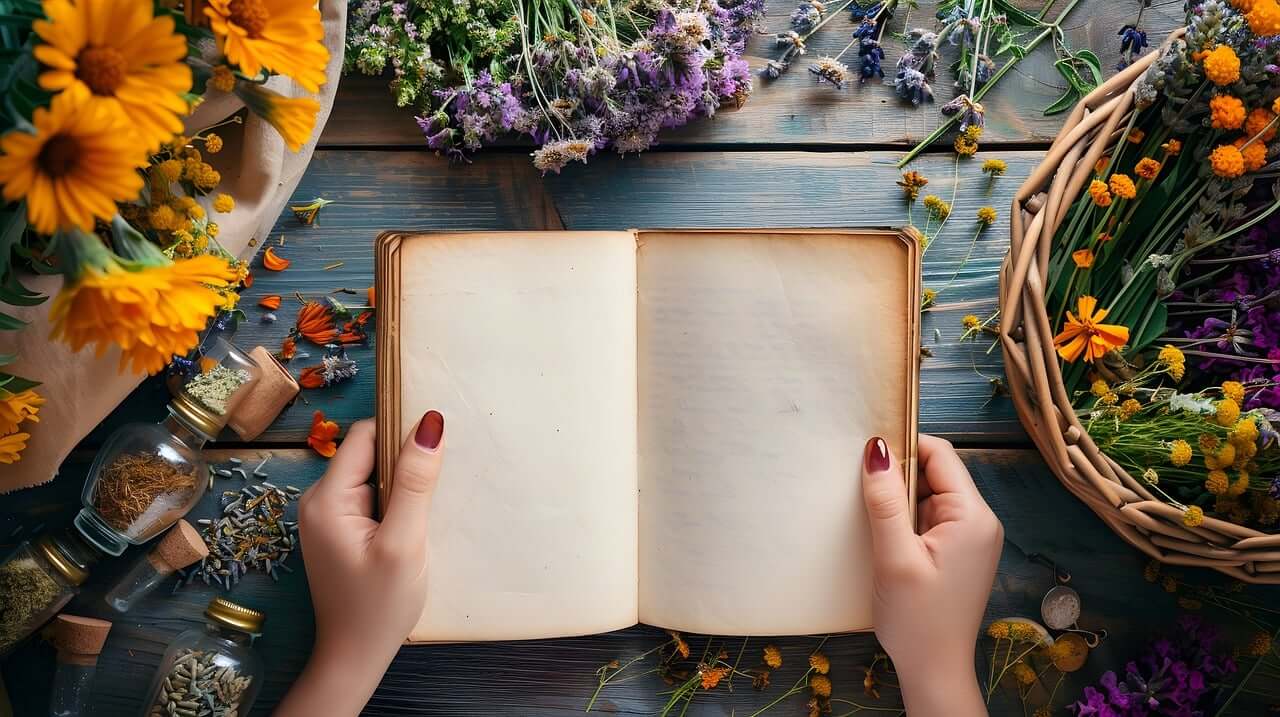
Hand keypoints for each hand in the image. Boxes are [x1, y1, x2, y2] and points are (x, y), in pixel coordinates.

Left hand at [275, 411, 445, 716]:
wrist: (355, 658)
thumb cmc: (380, 607)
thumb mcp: (405, 543)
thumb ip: (416, 483)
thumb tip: (430, 423)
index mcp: (326, 498)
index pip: (366, 435)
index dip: (402, 432)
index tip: (436, 450)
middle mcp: (318, 500)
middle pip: (368, 453)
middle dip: (404, 462)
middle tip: (436, 488)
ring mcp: (326, 517)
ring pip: (372, 476)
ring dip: (402, 485)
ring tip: (426, 512)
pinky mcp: (339, 532)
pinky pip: (369, 498)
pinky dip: (394, 504)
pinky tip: (411, 527)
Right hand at [860, 434, 1001, 716]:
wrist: (934, 671)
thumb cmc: (917, 620)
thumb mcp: (894, 557)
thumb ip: (886, 501)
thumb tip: (876, 448)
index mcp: (973, 517)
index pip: (940, 455)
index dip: (904, 446)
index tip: (866, 454)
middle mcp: (980, 522)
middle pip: (936, 472)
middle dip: (899, 476)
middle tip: (863, 491)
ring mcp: (971, 538)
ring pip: (930, 495)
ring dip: (899, 500)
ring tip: (872, 519)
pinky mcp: (959, 552)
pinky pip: (930, 518)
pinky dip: (906, 520)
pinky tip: (885, 538)